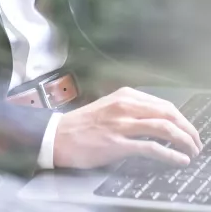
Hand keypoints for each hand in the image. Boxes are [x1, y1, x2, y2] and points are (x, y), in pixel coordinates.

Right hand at [54, 87, 202, 168]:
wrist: (59, 136)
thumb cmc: (83, 124)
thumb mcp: (108, 107)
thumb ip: (131, 110)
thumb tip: (158, 121)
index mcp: (123, 95)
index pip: (163, 104)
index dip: (181, 119)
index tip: (189, 130)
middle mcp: (124, 106)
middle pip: (168, 113)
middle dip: (188, 129)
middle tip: (196, 143)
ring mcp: (120, 124)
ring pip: (163, 128)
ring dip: (184, 141)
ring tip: (192, 152)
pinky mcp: (117, 143)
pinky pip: (151, 147)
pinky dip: (170, 155)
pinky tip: (178, 160)